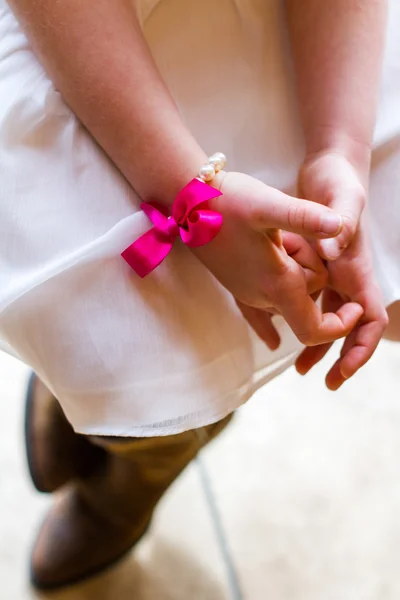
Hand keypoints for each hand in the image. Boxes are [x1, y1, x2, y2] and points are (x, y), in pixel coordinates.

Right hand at [192, 171, 362, 346]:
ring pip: (289, 293)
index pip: (315, 329)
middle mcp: (262, 296)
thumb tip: (340, 227)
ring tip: (274, 238)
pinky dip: (268, 324)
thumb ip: (306, 217)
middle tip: (289, 235)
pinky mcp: (236, 285)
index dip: (340, 326)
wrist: (186, 201)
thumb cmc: (226, 203)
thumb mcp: (269, 204)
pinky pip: (259, 313)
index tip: (355, 307)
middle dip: (312, 270)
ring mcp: (247, 293)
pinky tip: (271, 341)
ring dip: (294, 269)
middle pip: (307, 300)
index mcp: (276, 284)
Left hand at [296, 153, 387, 386]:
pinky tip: (280, 331)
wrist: (327, 169)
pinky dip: (299, 318)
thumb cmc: (339, 182)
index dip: (361, 347)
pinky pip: (308, 301)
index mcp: (357, 269)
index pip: (370, 318)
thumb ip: (339, 223)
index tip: (344, 370)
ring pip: (327, 317)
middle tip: (323, 380)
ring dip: (316, 342)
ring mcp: (331, 273)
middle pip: (349, 326)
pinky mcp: (313, 266)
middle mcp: (347, 276)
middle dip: (338, 355)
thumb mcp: (342, 199)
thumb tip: (332, 252)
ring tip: (299, 366)